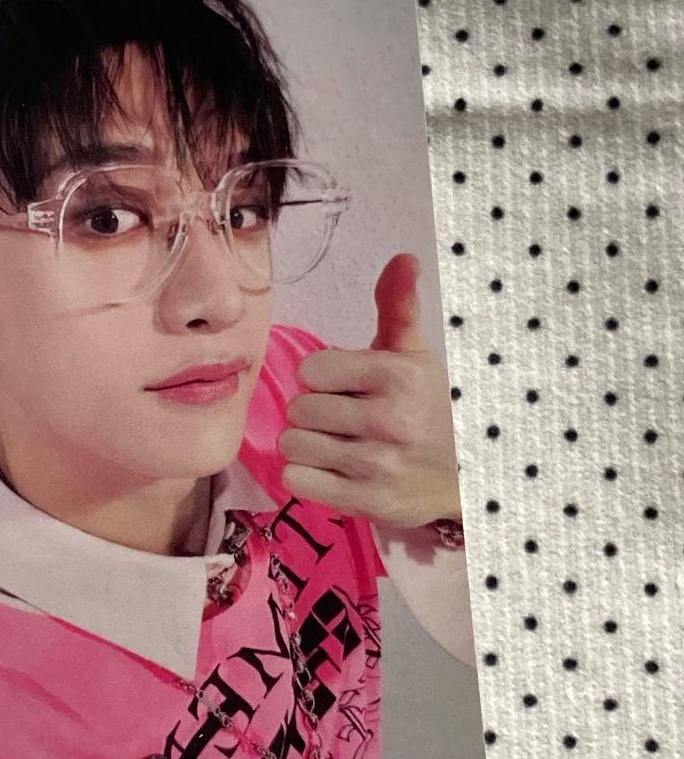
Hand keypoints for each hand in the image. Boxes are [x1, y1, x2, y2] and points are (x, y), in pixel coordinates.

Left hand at [278, 253, 461, 529]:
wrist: (466, 476)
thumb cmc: (428, 408)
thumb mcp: (415, 355)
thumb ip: (397, 307)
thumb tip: (402, 257)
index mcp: (397, 375)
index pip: (310, 371)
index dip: (322, 379)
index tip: (346, 388)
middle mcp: (388, 420)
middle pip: (299, 409)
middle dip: (315, 413)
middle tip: (345, 420)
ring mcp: (376, 465)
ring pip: (293, 444)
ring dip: (308, 445)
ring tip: (339, 445)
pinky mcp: (366, 502)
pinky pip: (297, 481)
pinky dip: (308, 476)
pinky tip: (335, 471)